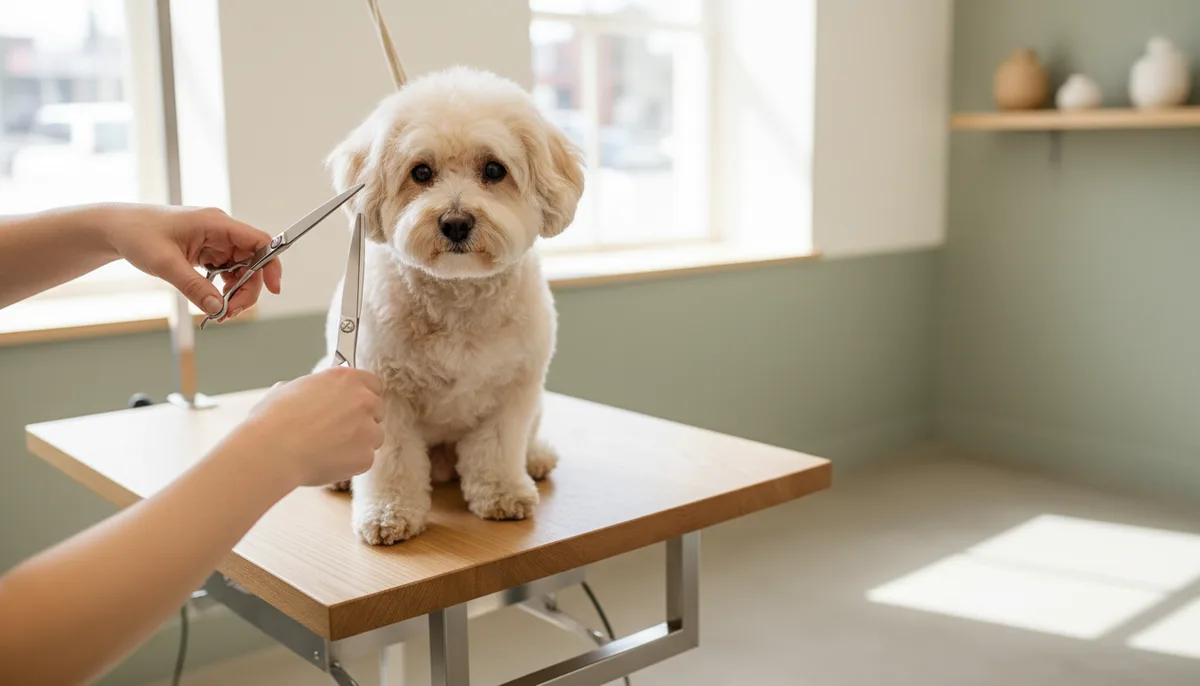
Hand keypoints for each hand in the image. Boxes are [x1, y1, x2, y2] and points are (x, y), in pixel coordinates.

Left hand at [101, 205, 282, 319]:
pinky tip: (213, 300)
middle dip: (247, 289)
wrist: (116, 229)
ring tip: (221, 311)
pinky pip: (227, 272)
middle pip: (253, 262)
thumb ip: (194, 287)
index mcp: (216, 223)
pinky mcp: (206, 252)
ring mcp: (214, 242)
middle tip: (230, 311)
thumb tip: (218, 308)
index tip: (274, 289)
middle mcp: (220, 231)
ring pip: (242, 270)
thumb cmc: (138, 234)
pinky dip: (224, 289)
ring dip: (237, 292)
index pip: (259, 242)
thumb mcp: (165, 264)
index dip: (272, 265)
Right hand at [231, 368, 384, 488]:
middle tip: (338, 430)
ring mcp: (368, 430)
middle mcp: (363, 401)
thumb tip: (305, 395)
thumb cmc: (273, 419)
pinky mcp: (366, 457)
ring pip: (374, 437)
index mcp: (346, 379)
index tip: (352, 405)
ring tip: (328, 448)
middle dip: (362, 420)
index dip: (362, 395)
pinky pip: (364, 460)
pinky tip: (327, 461)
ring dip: (359, 442)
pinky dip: (350, 463)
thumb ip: (311, 390)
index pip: (373, 384)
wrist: (273, 451)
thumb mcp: (289, 389)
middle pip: (377, 410)